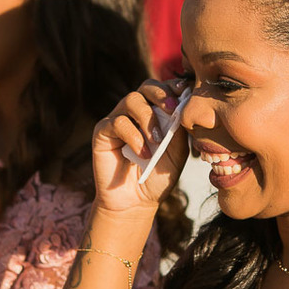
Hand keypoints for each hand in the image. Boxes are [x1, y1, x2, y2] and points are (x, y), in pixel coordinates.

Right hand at [92, 78, 188, 214]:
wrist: (136, 201)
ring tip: (157, 141)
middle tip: (172, 109)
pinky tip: (143, 154)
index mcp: (156, 112)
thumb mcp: (177, 152)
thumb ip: (179, 128)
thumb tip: (185, 105)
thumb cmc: (158, 176)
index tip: (185, 94)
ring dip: (148, 119)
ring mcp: (118, 119)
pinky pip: (118, 122)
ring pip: (131, 100)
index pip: (164, 89)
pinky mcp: (102, 131)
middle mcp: (136, 111)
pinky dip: (134, 136)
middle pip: (146, 86)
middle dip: (161, 94)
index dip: (174, 87)